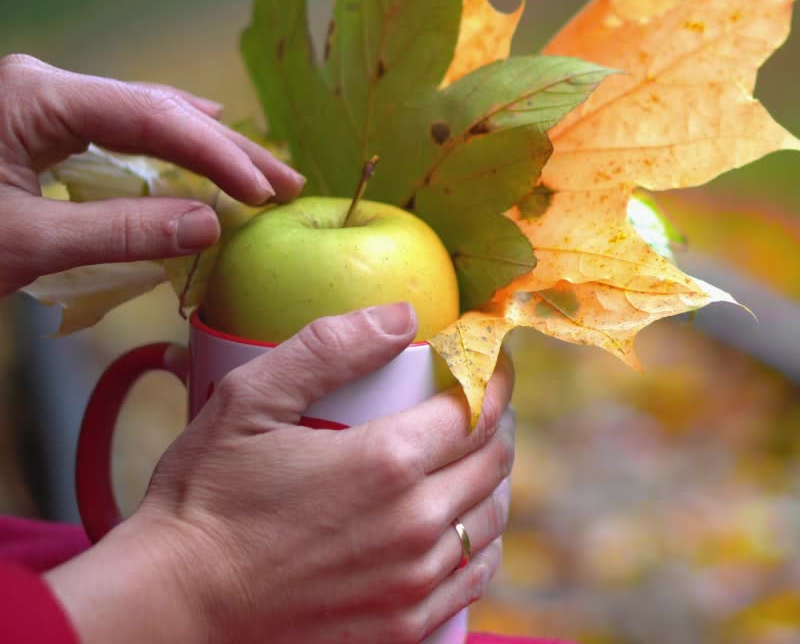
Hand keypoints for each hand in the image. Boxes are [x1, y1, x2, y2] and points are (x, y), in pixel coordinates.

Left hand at [0, 53, 305, 294]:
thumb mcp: (23, 244)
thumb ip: (121, 232)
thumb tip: (209, 224)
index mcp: (37, 97)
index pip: (153, 118)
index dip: (219, 157)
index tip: (266, 194)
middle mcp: (41, 86)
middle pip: (155, 111)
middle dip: (224, 151)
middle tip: (286, 184)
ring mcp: (36, 104)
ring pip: (138, 119)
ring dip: (199, 154)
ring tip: (257, 176)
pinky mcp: (30, 128)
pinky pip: (111, 134)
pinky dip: (160, 158)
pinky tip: (193, 165)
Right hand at [45, 304, 514, 643]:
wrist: (173, 606)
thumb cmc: (204, 499)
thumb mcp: (250, 400)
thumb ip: (329, 348)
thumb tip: (405, 316)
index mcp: (387, 462)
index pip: (476, 408)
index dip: (491, 377)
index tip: (489, 360)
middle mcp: (415, 523)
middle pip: (493, 459)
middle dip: (496, 421)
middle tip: (482, 402)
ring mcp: (415, 580)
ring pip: (492, 516)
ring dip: (493, 477)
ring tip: (477, 455)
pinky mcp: (405, 624)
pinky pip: (476, 574)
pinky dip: (483, 539)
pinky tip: (468, 522)